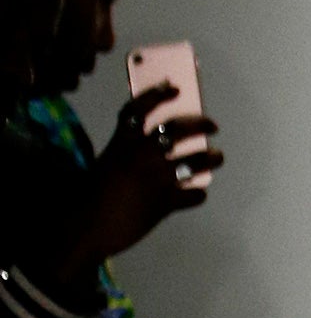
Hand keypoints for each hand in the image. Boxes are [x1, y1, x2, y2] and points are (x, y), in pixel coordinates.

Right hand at [68, 87, 223, 259]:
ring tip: (217, 156)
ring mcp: (156, 178)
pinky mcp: (165, 203)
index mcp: (121, 143)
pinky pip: (192, 194)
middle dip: (199, 124)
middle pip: (177, 129)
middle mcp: (141, 155)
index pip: (139, 109)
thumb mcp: (105, 165)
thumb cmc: (89, 198)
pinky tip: (198, 193)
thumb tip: (154, 150)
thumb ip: (126, 154)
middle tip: (211, 125)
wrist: (86, 229)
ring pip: (194, 160)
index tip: (175, 89)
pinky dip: (197, 194)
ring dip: (210, 157)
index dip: (158, 95)